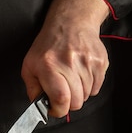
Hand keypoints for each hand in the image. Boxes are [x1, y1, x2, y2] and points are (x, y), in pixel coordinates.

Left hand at [21, 0, 109, 117]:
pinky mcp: (101, 62)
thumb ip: (32, 88)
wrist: (71, 22)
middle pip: (77, 101)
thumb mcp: (30, 65)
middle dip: (69, 103)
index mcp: (49, 66)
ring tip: (71, 78)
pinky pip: (97, 87)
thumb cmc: (49, 45)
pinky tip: (81, 74)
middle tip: (63, 93)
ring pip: (87, 96)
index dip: (58, 110)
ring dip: (79, 93)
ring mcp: (88, 62)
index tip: (55, 109)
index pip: (61, 98)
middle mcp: (70, 63)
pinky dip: (89, 86)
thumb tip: (40, 106)